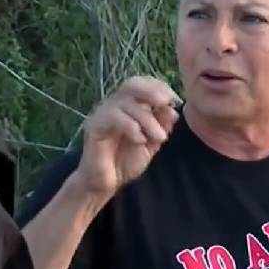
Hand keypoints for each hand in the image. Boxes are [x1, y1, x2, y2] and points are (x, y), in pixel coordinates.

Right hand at [72, 76, 180, 198]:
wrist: (105, 183)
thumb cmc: (125, 161)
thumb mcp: (151, 143)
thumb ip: (161, 126)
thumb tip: (173, 110)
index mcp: (127, 105)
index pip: (142, 85)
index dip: (159, 87)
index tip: (175, 100)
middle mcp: (113, 105)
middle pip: (131, 85)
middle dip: (151, 91)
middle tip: (167, 102)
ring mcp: (101, 114)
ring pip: (125, 104)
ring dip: (147, 119)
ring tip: (160, 138)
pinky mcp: (93, 127)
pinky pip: (112, 118)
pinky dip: (130, 126)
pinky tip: (140, 140)